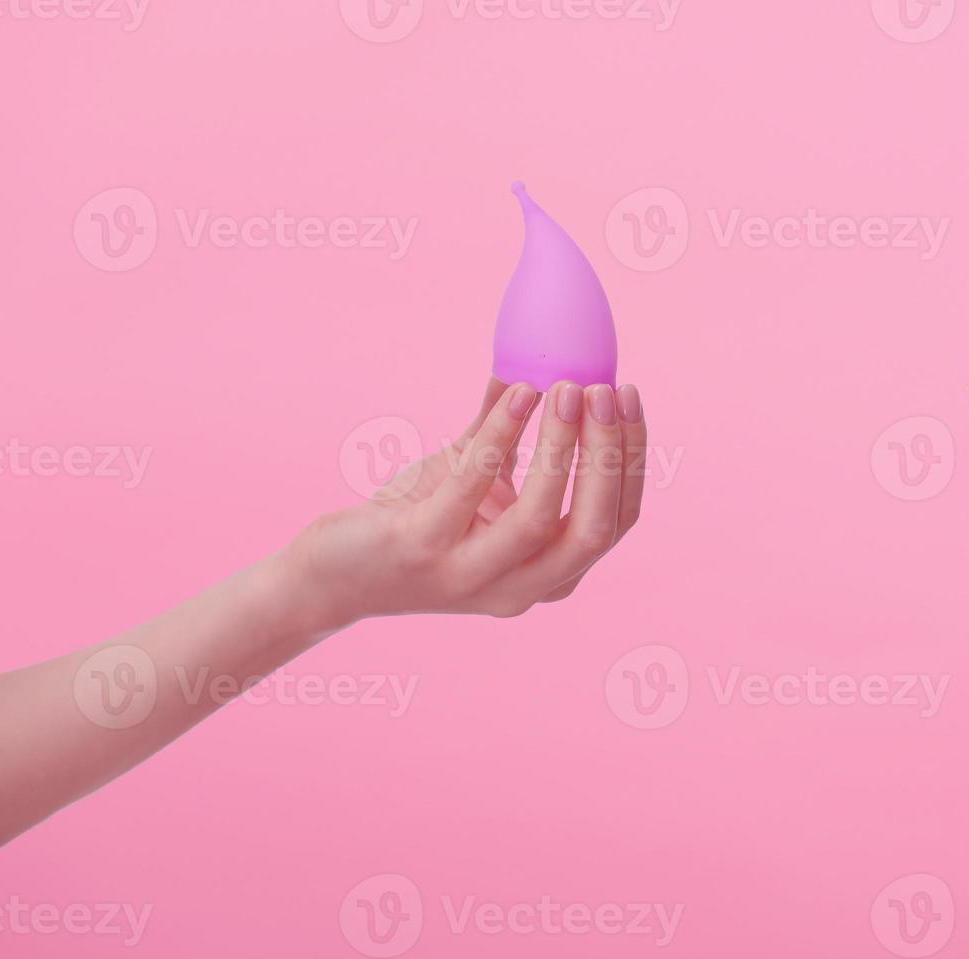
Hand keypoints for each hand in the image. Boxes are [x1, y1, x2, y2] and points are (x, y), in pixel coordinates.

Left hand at [289, 377, 646, 625]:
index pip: (618, 520)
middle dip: (610, 455)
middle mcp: (521, 588)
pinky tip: (517, 392)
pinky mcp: (422, 551)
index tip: (628, 395)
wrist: (336, 572)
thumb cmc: (416, 519)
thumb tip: (541, 360)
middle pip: (595, 529)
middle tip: (605, 391)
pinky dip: (502, 433)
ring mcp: (471, 577)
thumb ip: (506, 432)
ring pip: (540, 519)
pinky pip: (473, 487)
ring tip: (567, 388)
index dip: (632, 457)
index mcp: (551, 574)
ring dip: (562, 445)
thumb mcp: (476, 478)